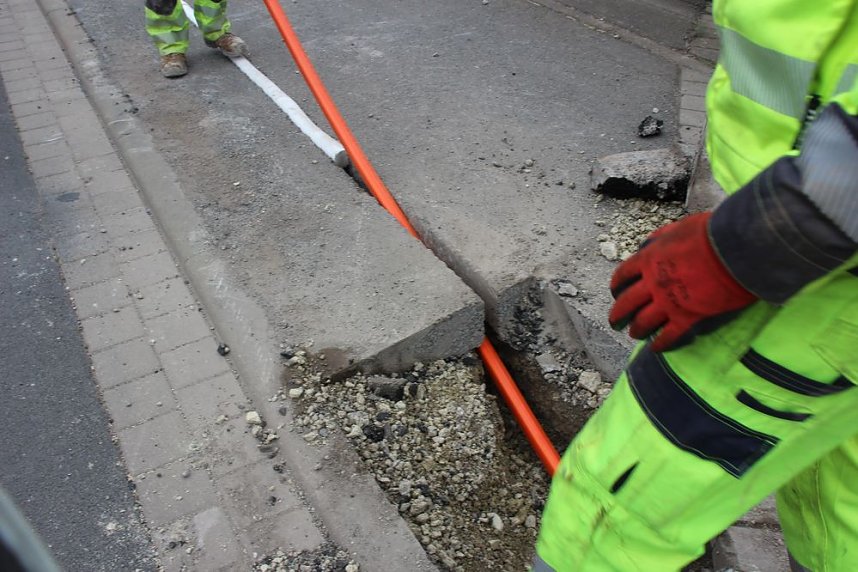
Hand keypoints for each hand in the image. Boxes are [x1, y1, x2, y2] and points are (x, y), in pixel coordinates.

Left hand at [608, 212, 756, 351]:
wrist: (736, 249)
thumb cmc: (711, 233)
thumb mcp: (678, 228)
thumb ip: (662, 237)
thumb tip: (651, 242)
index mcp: (649, 259)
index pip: (623, 275)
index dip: (616, 286)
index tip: (615, 293)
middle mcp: (652, 283)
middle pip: (626, 303)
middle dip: (618, 315)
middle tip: (615, 322)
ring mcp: (668, 302)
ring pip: (643, 322)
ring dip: (636, 330)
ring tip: (635, 335)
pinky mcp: (687, 317)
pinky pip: (668, 336)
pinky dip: (660, 344)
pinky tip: (656, 348)